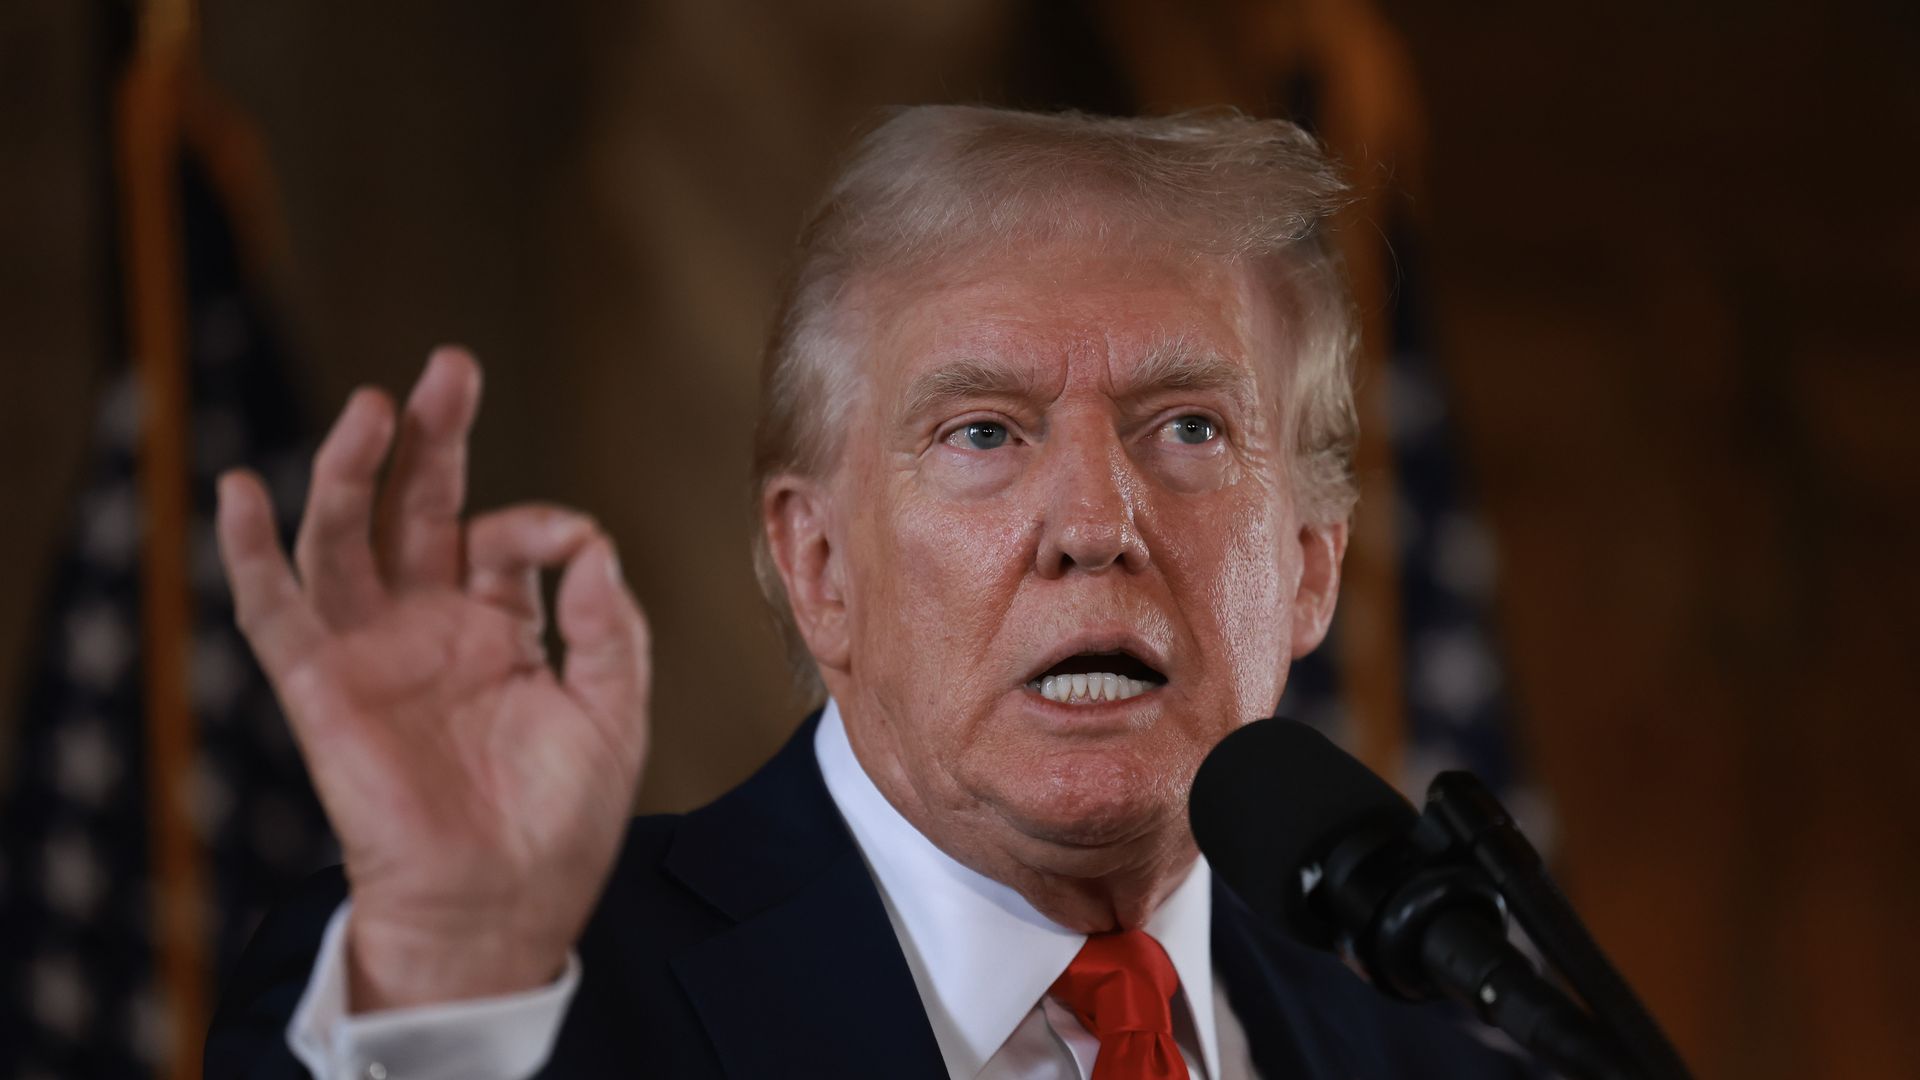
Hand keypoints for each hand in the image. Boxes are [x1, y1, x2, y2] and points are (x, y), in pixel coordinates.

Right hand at [215, 347, 650, 1010]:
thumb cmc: (561, 820)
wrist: (503, 906)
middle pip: (416, 507)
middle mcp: (428, 624)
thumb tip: (591, 541)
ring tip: (371, 408)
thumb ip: (611, 623)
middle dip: (431, 436)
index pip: (505, 539)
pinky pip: (273, 610)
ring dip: (350, 469)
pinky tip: (238, 489)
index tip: (568, 541)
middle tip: (449, 367)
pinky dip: (248, 551)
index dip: (537, 523)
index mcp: (499, 626)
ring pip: (344, 537)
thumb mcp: (612, 709)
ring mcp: (371, 650)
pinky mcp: (321, 686)